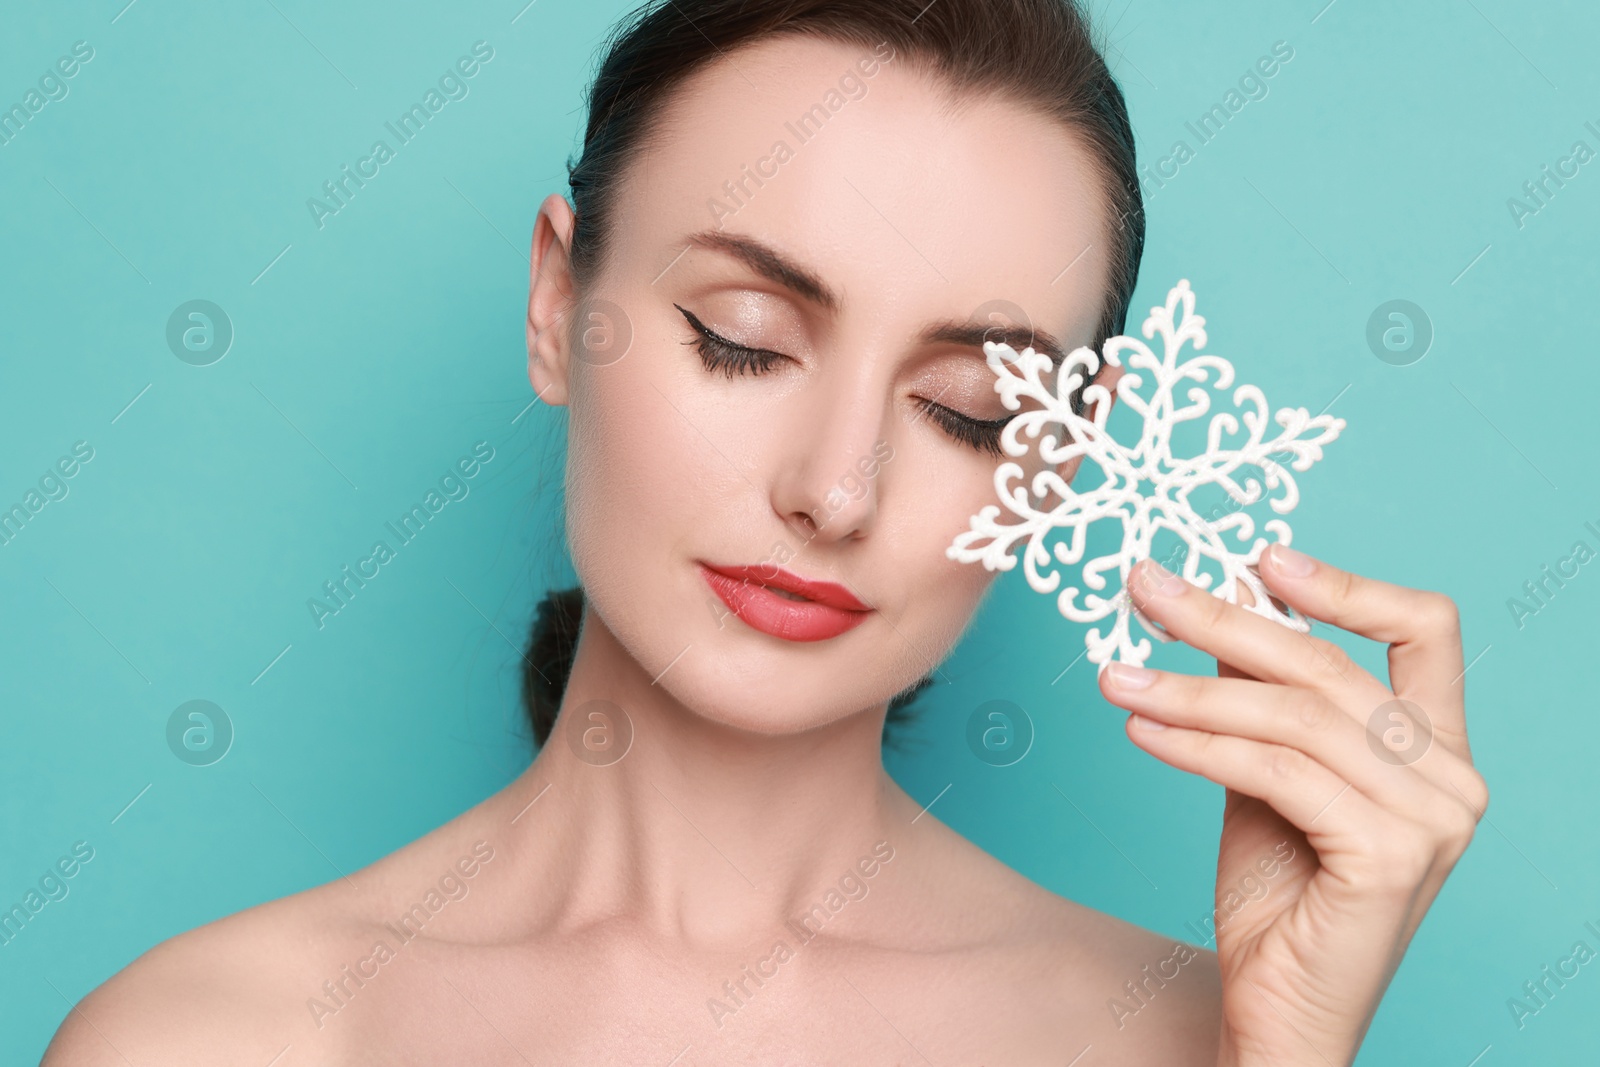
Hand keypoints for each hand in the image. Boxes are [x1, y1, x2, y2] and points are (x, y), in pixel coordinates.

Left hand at [1098, 544, 1486, 1066]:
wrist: (1278, 1005)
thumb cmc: (1277, 892)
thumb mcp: (1263, 772)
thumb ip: (1256, 700)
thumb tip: (1213, 605)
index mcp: (1436, 746)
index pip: (1426, 630)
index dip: (1347, 584)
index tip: (1261, 557)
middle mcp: (1451, 778)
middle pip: (1328, 666)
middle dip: (1223, 619)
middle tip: (1145, 586)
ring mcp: (1432, 821)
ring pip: (1292, 718)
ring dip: (1186, 691)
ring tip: (1114, 676)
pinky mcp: (1390, 859)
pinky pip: (1276, 773)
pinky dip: (1197, 746)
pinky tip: (1139, 731)